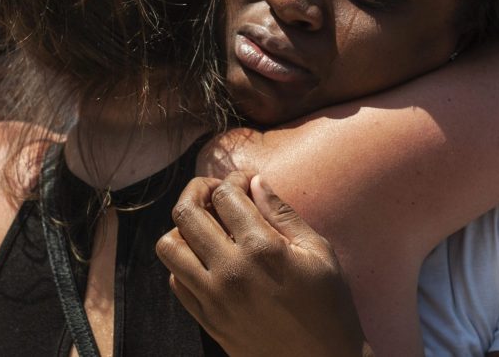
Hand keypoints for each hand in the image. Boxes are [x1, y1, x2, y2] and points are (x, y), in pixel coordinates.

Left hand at [157, 172, 368, 356]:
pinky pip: (175, 279)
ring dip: (183, 227)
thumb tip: (256, 182)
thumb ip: (283, 214)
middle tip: (214, 192)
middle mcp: (230, 270)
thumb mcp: (319, 253)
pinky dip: (183, 261)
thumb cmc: (329, 307)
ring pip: (169, 246)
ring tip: (205, 225)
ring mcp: (213, 297)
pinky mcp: (206, 319)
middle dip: (198, 190)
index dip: (233, 180)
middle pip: (186, 213)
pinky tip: (206, 258)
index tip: (244, 182)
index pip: (226, 195)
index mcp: (262, 249)